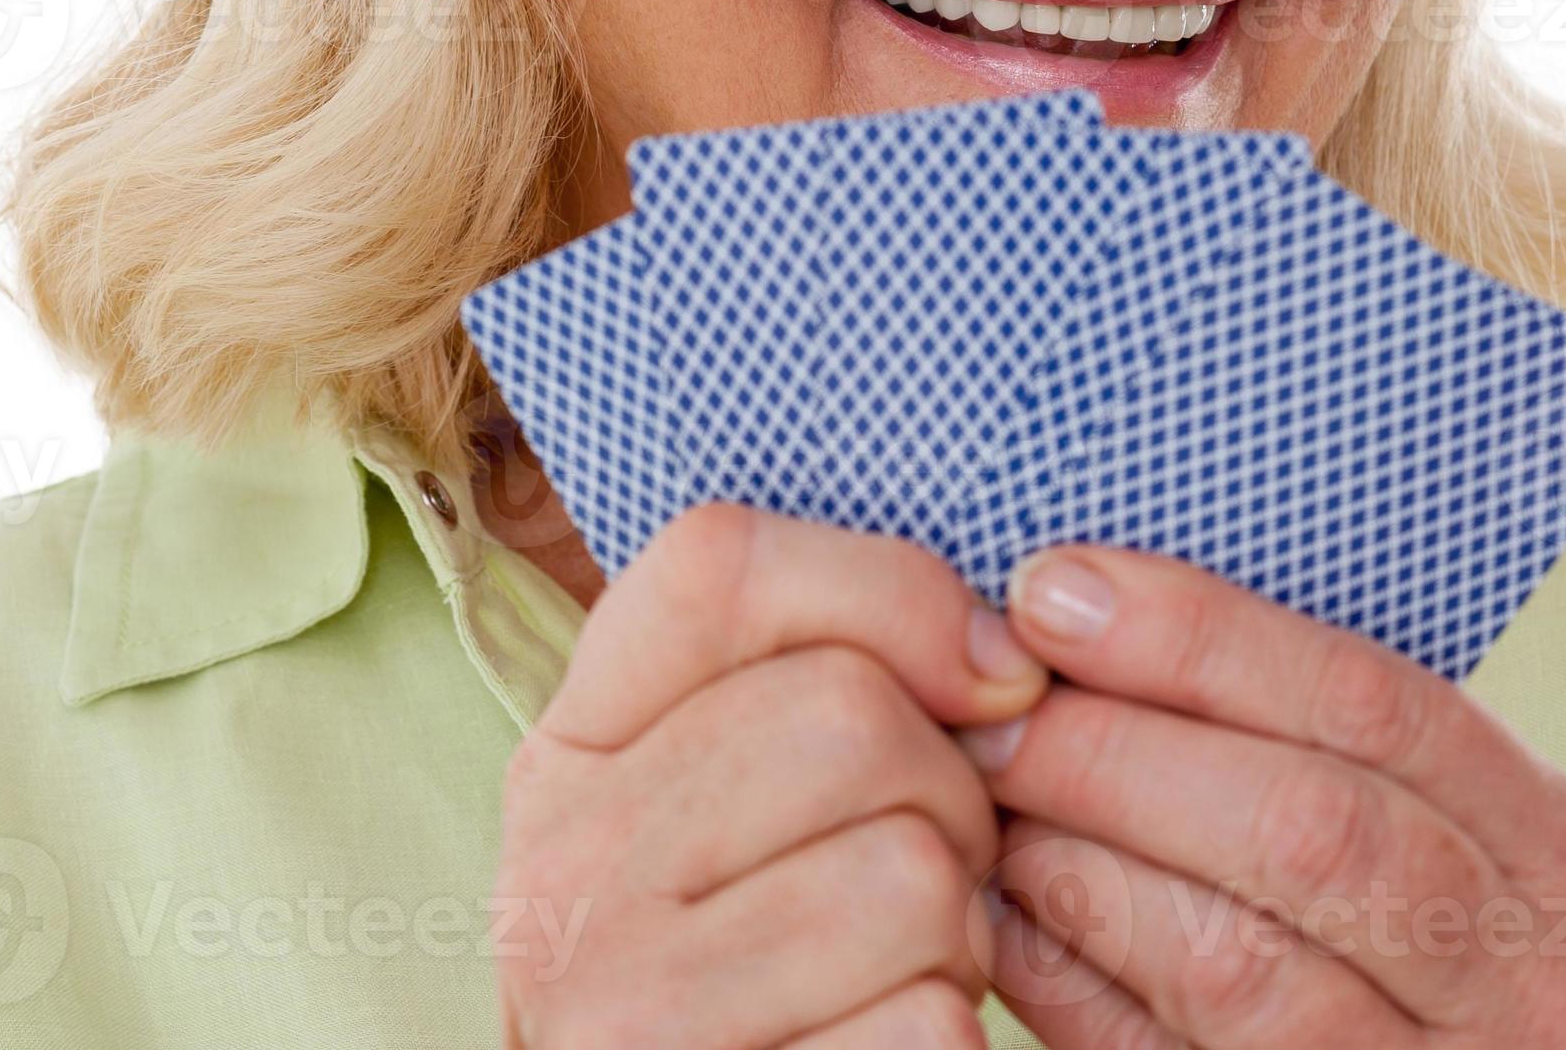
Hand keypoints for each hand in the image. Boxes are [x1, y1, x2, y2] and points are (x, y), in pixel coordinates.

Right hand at [496, 503, 1049, 1047]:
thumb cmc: (758, 963)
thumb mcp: (741, 798)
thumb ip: (826, 679)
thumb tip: (1003, 665)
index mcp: (567, 751)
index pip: (718, 563)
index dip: (890, 591)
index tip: (976, 677)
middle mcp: (562, 865)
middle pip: (848, 715)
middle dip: (951, 796)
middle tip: (923, 872)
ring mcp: (616, 1004)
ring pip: (907, 873)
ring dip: (958, 934)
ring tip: (897, 968)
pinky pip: (925, 1027)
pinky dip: (942, 1045)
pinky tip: (876, 1047)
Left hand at [963, 548, 1565, 1047]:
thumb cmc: (1387, 941)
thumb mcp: (1418, 829)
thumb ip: (1301, 735)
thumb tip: (1079, 601)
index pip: (1379, 703)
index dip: (1199, 638)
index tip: (1054, 591)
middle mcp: (1537, 988)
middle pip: (1306, 828)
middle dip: (1117, 754)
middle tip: (990, 716)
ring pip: (1230, 963)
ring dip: (1076, 868)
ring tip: (986, 808)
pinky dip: (1061, 979)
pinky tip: (1001, 919)